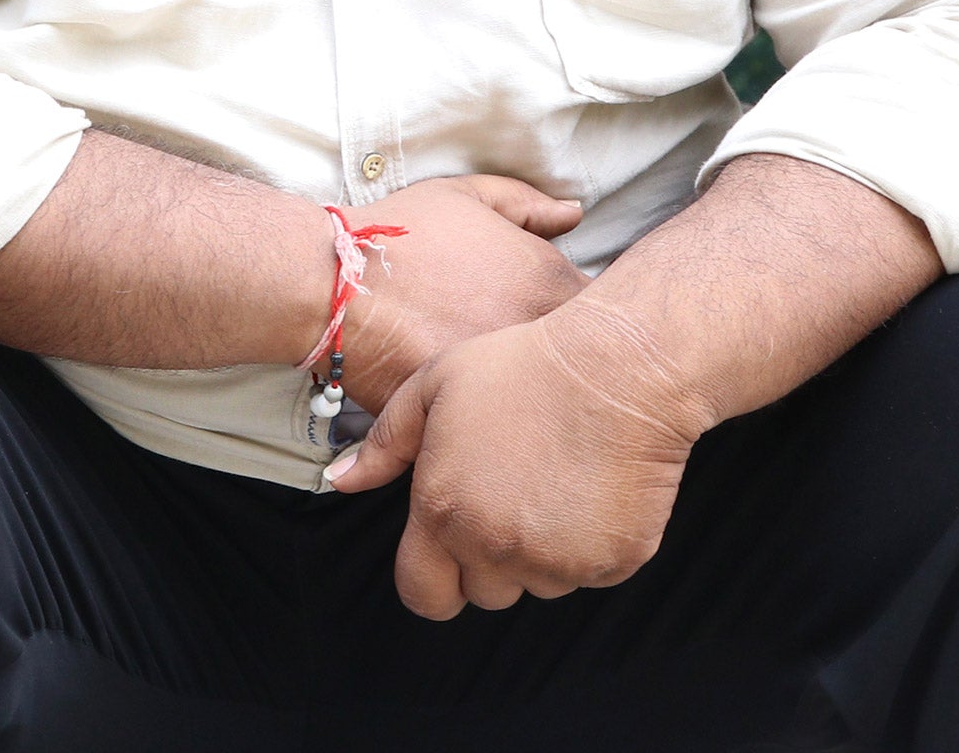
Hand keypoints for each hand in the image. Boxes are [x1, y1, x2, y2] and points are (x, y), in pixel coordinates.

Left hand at [325, 298, 706, 617]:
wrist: (617, 367)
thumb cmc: (524, 366)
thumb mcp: (435, 384)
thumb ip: (385, 442)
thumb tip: (342, 481)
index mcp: (446, 510)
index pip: (422, 592)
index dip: (430, 575)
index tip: (444, 552)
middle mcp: (498, 547)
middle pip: (481, 590)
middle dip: (486, 556)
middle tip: (506, 492)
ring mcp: (558, 561)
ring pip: (536, 583)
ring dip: (537, 550)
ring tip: (549, 480)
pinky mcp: (613, 563)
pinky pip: (588, 573)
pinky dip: (586, 544)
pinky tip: (586, 486)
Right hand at [330, 175, 585, 413]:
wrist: (334, 285)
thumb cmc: (401, 234)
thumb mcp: (465, 196)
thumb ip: (527, 204)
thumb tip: (574, 213)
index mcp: (549, 281)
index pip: (615, 313)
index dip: (603, 322)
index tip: (581, 324)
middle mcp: (539, 336)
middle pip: (592, 369)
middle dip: (580, 369)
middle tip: (561, 368)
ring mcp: (507, 385)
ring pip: (552, 407)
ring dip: (546, 404)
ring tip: (529, 400)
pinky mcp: (472, 421)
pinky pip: (503, 434)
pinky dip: (500, 430)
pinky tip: (487, 418)